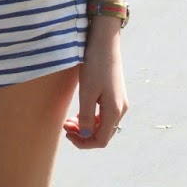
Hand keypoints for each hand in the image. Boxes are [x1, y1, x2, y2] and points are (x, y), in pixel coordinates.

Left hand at [63, 17, 128, 149]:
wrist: (104, 44)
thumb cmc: (95, 66)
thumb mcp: (87, 93)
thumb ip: (86, 118)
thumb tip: (86, 135)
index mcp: (114, 111)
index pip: (101, 140)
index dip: (83, 143)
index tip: (68, 133)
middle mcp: (120, 109)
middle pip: (103, 134)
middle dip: (83, 134)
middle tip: (65, 125)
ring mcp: (119, 102)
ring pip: (103, 125)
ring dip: (86, 126)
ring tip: (70, 120)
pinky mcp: (115, 95)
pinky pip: (104, 115)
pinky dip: (91, 118)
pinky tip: (80, 112)